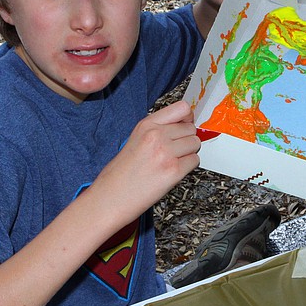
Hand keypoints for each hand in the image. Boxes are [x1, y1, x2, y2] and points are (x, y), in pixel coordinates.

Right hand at [95, 100, 199, 217]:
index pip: (182, 108)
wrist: (110, 197)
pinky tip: (171, 172)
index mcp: (146, 125)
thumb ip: (158, 130)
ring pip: (195, 144)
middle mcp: (156, 135)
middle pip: (191, 128)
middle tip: (174, 150)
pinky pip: (194, 161)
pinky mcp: (173, 171)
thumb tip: (183, 125)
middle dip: (186, 139)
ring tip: (171, 162)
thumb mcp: (135, 140)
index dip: (187, 118)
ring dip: (188, 153)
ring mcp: (166, 152)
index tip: (186, 124)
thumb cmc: (120, 173)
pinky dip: (187, 167)